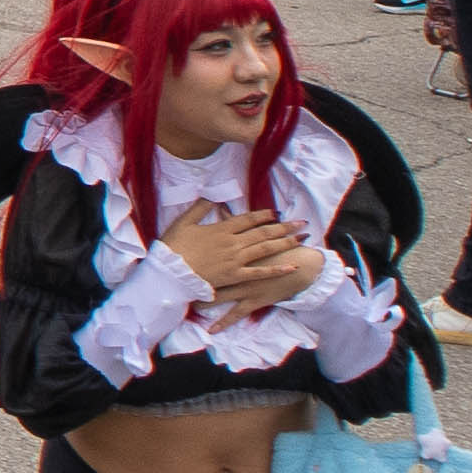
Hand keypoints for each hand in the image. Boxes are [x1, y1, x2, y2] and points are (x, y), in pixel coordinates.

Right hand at [164, 205, 323, 310]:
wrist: (169, 273)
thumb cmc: (174, 247)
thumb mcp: (183, 222)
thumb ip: (199, 208)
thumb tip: (212, 196)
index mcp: (221, 229)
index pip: (248, 219)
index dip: (264, 215)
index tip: (276, 212)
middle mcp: (233, 243)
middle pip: (263, 232)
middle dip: (284, 227)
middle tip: (302, 223)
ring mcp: (236, 260)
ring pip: (265, 249)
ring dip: (285, 242)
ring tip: (301, 238)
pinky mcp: (235, 276)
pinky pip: (260, 272)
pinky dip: (276, 269)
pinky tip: (291, 266)